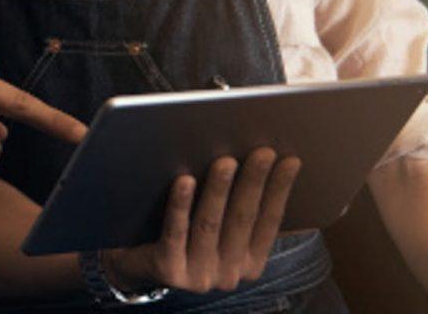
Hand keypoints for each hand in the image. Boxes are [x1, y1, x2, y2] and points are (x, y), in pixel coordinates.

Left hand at [102, 149, 300, 293]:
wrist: (137, 264)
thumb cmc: (185, 235)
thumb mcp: (217, 226)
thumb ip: (237, 207)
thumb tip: (262, 163)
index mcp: (249, 262)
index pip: (269, 221)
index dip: (281, 190)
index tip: (290, 160)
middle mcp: (229, 274)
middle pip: (242, 219)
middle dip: (254, 182)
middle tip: (262, 151)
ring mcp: (200, 275)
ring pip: (210, 224)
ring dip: (220, 190)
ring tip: (225, 160)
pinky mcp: (170, 271)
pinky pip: (175, 233)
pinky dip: (181, 205)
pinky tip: (184, 180)